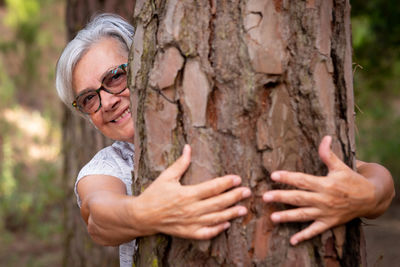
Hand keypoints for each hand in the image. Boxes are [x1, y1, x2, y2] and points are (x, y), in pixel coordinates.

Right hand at [134, 144, 250, 239]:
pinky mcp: (188, 232)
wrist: (142, 216)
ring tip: (243, 209)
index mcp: (186, 194)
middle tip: (247, 192)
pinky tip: (227, 224)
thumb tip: (188, 147)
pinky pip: (206, 232)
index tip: (237, 178)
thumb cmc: (154, 194)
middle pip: (218, 203)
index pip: (212, 187)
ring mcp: (190, 223)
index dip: (226, 183)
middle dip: (234, 197)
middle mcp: (190, 209)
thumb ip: (180, 163)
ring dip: (231, 213)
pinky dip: (217, 229)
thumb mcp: (166, 176)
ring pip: (215, 218)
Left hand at [262, 136, 376, 244]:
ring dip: (288, 217)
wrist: (370, 198)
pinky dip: (304, 236)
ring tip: (272, 218)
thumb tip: (325, 137)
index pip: (303, 180)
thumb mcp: (340, 166)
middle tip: (265, 197)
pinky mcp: (329, 223)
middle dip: (281, 197)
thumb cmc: (352, 180)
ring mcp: (326, 213)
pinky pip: (315, 231)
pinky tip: (292, 241)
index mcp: (325, 184)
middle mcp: (324, 199)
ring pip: (303, 215)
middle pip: (299, 198)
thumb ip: (328, 154)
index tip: (273, 175)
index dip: (288, 177)